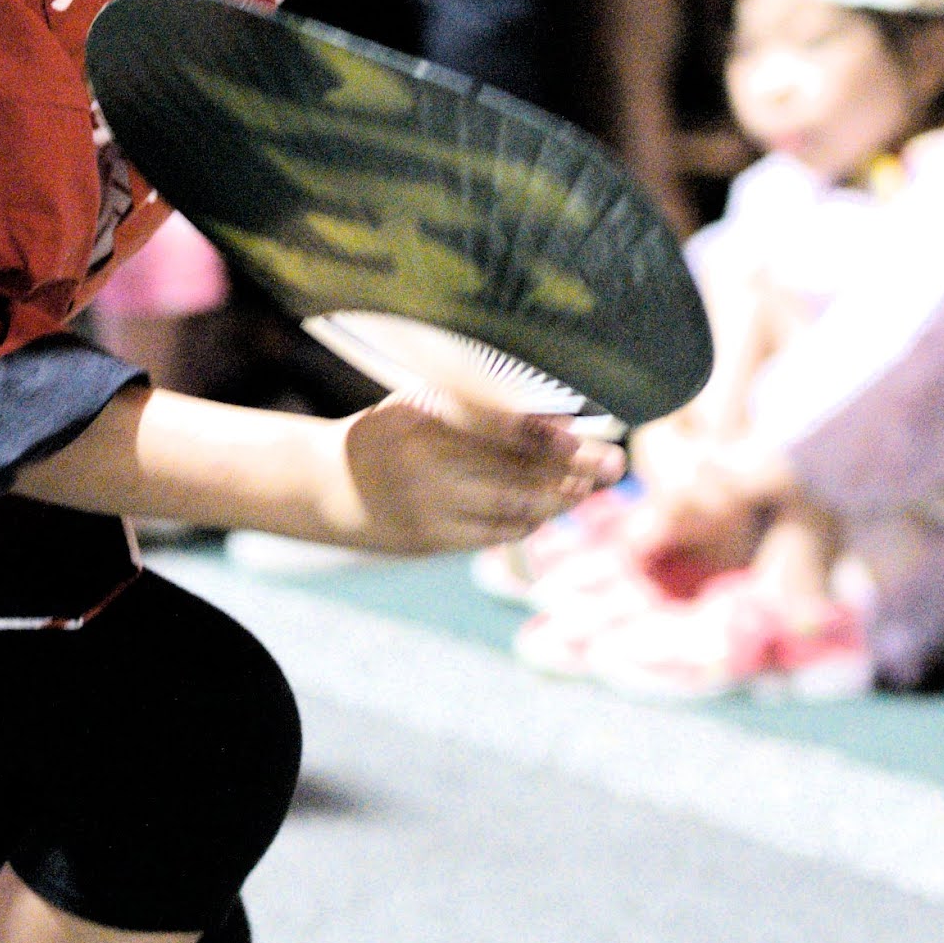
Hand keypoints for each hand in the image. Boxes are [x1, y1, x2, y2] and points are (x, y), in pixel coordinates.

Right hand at [335, 394, 622, 555]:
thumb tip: (555, 414)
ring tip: (588, 486)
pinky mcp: (431, 540)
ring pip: (512, 506)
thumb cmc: (391, 432)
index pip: (497, 424)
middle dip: (571, 468)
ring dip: (558, 498)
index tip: (585, 431)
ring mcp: (427, 506)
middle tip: (614, 463)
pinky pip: (495, 533)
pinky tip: (549, 507)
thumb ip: (478, 404)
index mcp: (422, 415)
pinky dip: (529, 521)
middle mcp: (424, 462)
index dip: (547, 431)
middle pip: (515, 469)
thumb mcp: (422, 402)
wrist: (330, 486)